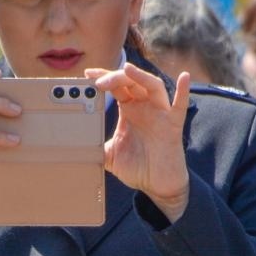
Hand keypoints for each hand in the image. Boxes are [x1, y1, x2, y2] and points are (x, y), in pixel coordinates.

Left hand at [84, 65, 191, 221]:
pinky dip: (183, 91)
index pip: (117, 86)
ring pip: (152, 86)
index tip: (86, 74)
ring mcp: (160, 114)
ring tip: (127, 69)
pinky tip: (184, 78)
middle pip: (131, 82)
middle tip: (97, 80)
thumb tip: (71, 147)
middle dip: (114, 77)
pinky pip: (180, 106)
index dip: (103, 77)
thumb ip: (94, 146)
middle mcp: (145, 107)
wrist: (156, 185)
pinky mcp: (173, 126)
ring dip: (140, 76)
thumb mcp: (108, 155)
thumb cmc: (137, 167)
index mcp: (130, 110)